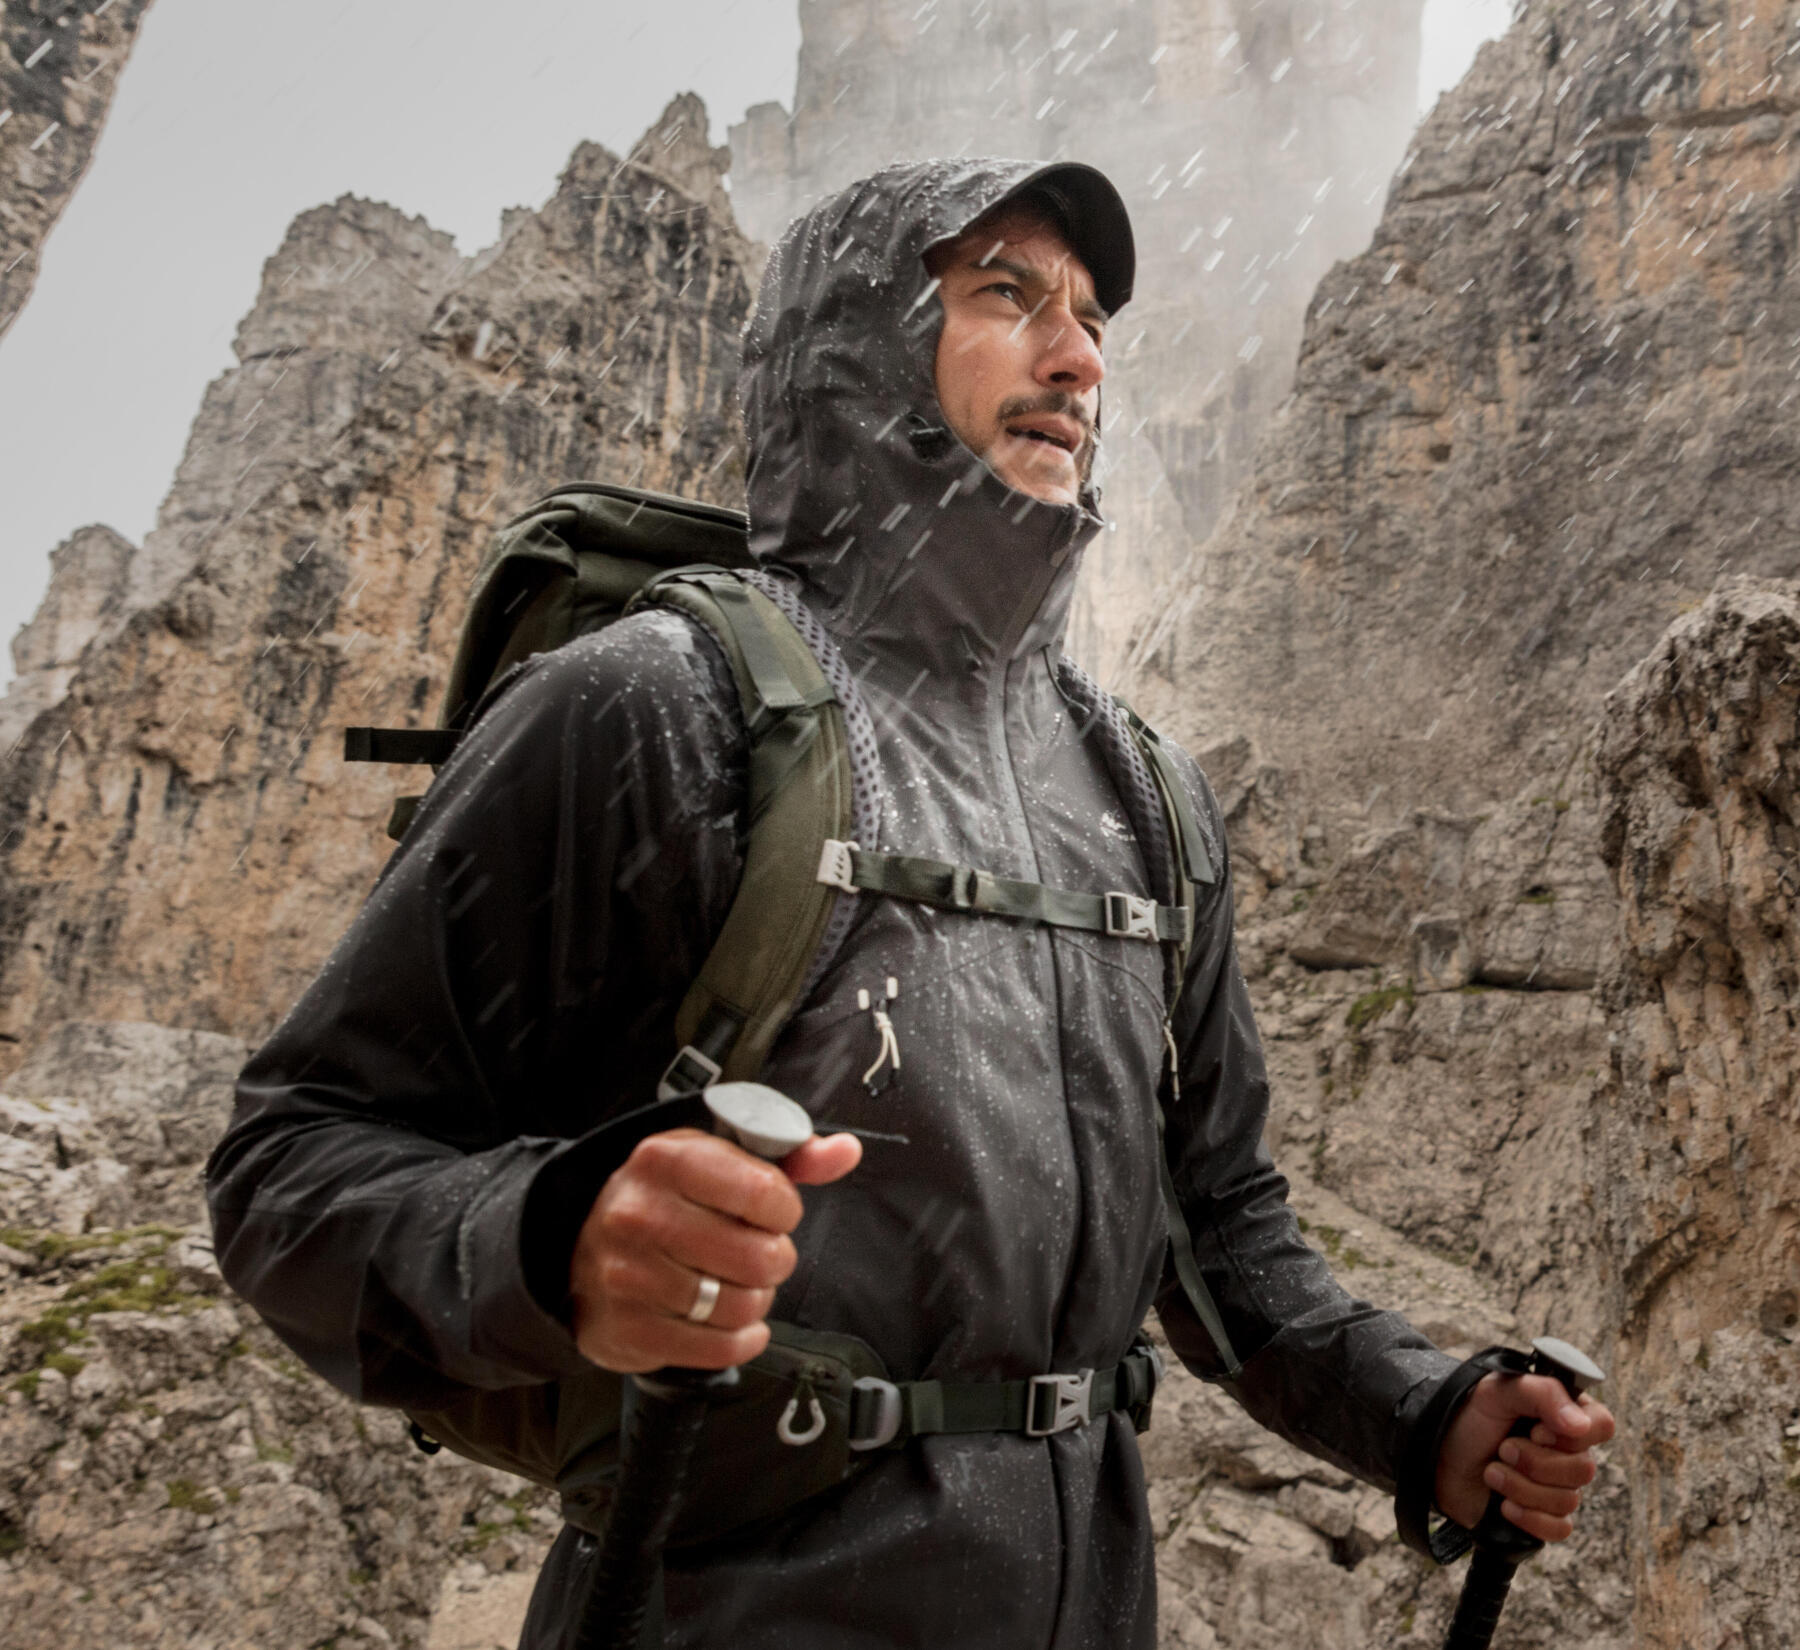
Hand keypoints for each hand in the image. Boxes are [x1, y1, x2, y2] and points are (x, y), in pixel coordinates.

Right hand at [569, 1126, 860, 1372]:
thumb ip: (787, 1155)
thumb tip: (845, 1152)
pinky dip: (742, 1340)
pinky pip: (718, 1349)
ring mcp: (629, 1275)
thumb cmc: (665, 1198)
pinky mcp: (629, 1328)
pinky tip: (736, 1324)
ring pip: (741, 1306)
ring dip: (757, 1301)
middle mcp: (641, 1214)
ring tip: (741, 1285)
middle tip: (761, 1254)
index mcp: (667, 1159)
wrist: (579, 1249)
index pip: (764, 1192)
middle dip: (775, 1259)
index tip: (775, 1212)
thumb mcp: (717, 1158)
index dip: (786, 1209)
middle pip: (757, 1257)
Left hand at [1435, 1372, 1615, 1542]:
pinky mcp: (1543, 1515)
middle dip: (1535, 1462)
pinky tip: (1503, 1506)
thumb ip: (1542, 1394)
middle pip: (1584, 1469)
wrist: (1434, 1454)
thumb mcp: (1498, 1390)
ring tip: (1492, 1471)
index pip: (1602, 1425)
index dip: (1573, 1434)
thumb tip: (1581, 1425)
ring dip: (1521, 1487)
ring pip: (1568, 1500)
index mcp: (1562, 1414)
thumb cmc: (1468, 1417)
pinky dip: (1529, 1518)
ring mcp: (1556, 1485)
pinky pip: (1559, 1529)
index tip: (1537, 1430)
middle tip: (1502, 1449)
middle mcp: (1566, 1451)